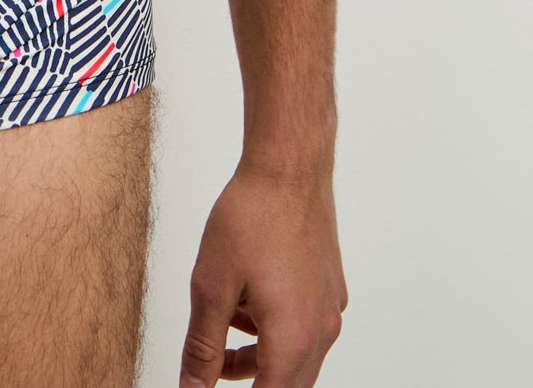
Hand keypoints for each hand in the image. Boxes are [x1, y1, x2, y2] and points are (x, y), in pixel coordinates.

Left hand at [180, 157, 346, 385]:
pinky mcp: (330, 289)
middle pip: (287, 385)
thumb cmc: (252, 216)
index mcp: (294, 339)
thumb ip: (202, 345)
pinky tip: (248, 302)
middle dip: (249, 382)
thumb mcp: (211, 285)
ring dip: (260, 356)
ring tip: (223, 328)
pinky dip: (277, 330)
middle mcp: (321, 332)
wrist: (289, 167)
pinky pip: (305, 328)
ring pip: (296, 357)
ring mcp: (330, 310)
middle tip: (212, 367)